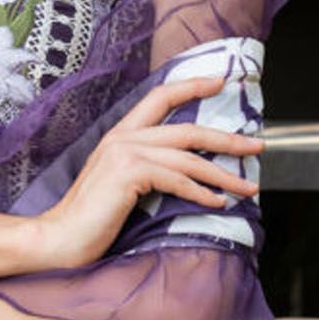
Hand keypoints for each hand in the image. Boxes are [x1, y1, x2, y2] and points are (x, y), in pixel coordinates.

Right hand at [33, 72, 263, 270]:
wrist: (60, 237)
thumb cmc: (90, 218)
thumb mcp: (120, 183)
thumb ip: (146, 169)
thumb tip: (185, 172)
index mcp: (120, 134)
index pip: (160, 97)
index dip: (192, 86)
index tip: (221, 83)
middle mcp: (123, 137)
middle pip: (187, 129)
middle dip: (228, 138)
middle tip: (258, 145)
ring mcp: (125, 154)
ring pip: (189, 157)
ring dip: (224, 174)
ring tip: (248, 186)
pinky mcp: (129, 174)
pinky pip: (177, 180)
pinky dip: (202, 192)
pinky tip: (218, 202)